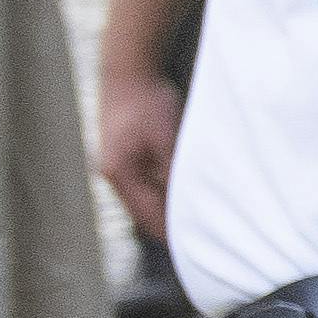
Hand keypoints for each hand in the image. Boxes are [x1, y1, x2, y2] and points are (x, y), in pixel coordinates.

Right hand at [96, 59, 181, 240]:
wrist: (128, 69)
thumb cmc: (148, 100)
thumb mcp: (168, 138)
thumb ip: (175, 172)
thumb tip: (188, 202)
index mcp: (120, 173)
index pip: (149, 217)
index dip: (174, 235)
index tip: (198, 248)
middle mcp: (113, 173)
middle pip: (145, 213)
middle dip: (171, 225)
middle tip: (205, 240)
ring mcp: (116, 164)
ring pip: (146, 199)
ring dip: (168, 208)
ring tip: (199, 220)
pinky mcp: (123, 155)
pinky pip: (145, 184)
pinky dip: (164, 191)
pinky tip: (184, 193)